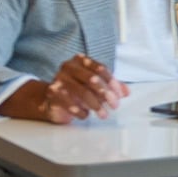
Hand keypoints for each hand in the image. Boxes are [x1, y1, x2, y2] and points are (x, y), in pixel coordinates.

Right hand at [5, 54, 128, 122]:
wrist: (51, 100)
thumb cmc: (76, 91)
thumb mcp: (95, 87)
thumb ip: (111, 87)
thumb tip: (126, 92)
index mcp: (81, 61)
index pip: (100, 68)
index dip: (112, 82)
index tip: (120, 95)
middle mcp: (68, 67)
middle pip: (92, 78)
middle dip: (106, 94)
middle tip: (115, 106)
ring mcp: (58, 78)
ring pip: (82, 92)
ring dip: (96, 105)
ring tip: (103, 115)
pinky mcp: (52, 92)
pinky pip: (68, 102)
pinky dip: (80, 110)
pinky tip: (85, 115)